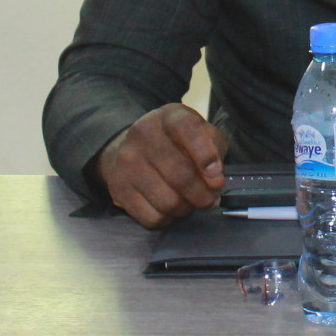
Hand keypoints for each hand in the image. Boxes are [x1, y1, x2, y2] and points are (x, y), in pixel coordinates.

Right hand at [96, 105, 227, 227]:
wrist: (130, 148)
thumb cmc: (175, 142)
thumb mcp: (199, 131)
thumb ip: (214, 147)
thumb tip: (215, 179)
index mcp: (168, 116)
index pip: (187, 129)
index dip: (205, 154)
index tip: (217, 177)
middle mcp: (143, 134)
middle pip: (180, 175)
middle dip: (203, 195)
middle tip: (211, 200)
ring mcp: (127, 162)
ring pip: (167, 201)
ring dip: (186, 209)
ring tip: (189, 203)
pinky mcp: (118, 187)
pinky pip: (152, 217)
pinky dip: (167, 219)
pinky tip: (170, 209)